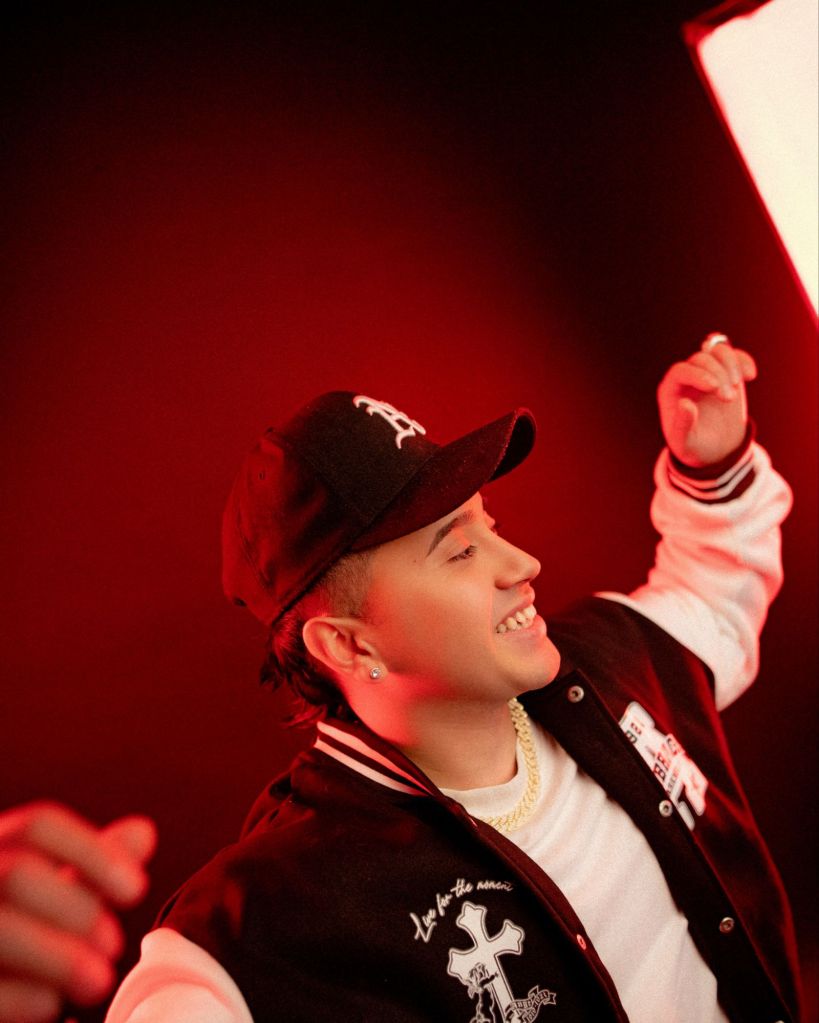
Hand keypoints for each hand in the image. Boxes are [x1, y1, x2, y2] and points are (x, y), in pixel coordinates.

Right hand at [0, 802, 156, 1022]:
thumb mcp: (53, 895)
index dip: (93, 852)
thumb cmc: (19, 936)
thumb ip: (91, 867)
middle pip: (16, 874)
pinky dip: (21, 996)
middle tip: (114, 946)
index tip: (136, 889)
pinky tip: (52, 1005)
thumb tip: (143, 832)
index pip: (38, 826)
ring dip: (58, 955)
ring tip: (99, 981)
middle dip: (76, 910)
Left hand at [657, 337, 756, 466]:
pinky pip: (735, 356)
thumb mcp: (685, 443)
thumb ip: (683, 425)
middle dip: (718, 374)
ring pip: (718, 351)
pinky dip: (743, 361)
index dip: (698, 374)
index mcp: (671, 390)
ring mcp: (708, 372)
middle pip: (701, 359)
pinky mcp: (727, 373)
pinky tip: (750, 375)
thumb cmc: (694, 445)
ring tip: (737, 386)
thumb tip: (684, 403)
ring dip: (731, 364)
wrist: (715, 448)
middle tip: (729, 399)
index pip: (680, 370)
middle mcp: (687, 377)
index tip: (714, 387)